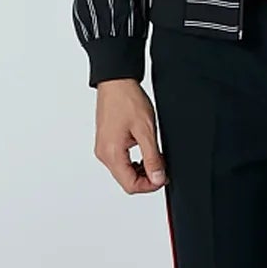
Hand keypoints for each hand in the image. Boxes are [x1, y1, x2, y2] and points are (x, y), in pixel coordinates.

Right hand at [93, 78, 167, 192]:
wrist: (116, 82)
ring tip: (155, 157)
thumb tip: (158, 178)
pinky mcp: (105, 142)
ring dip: (141, 170)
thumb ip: (152, 158)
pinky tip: (144, 151)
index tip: (164, 176)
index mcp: (111, 154)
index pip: (131, 185)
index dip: (150, 185)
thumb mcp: (146, 131)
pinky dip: (133, 162)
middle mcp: (103, 154)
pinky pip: (119, 161)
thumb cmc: (127, 100)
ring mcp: (103, 148)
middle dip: (147, 178)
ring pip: (123, 172)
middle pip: (126, 181)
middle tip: (162, 166)